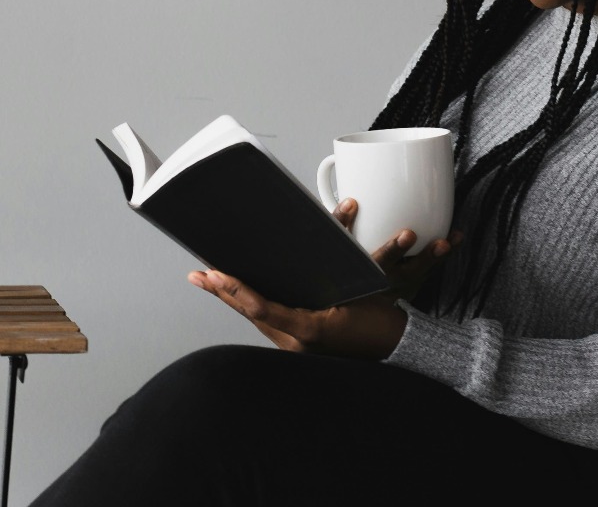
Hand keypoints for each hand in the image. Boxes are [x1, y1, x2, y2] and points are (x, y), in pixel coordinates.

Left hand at [186, 199, 457, 359]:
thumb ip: (330, 274)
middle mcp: (296, 342)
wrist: (397, 348)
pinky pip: (269, 322)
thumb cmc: (379, 324)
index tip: (214, 274)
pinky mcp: (299, 344)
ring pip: (256, 317)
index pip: (260, 307)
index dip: (234, 289)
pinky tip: (238, 296)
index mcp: (307, 330)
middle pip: (250, 312)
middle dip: (224, 291)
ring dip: (233, 297)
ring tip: (209, 281)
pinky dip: (252, 305)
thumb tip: (308, 249)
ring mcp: (296, 346)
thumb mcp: (357, 292)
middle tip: (200, 274)